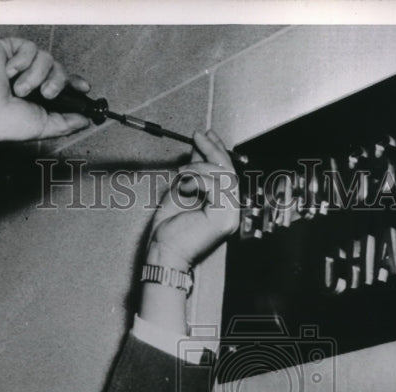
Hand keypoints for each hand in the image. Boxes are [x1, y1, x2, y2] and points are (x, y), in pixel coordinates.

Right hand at [0, 38, 91, 162]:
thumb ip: (67, 123)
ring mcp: (20, 63)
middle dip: (57, 82)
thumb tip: (85, 120)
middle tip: (46, 94)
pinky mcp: (9, 48)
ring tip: (19, 89)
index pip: (63, 82)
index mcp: (40, 95)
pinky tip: (9, 73)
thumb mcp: (44, 126)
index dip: (75, 82)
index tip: (84, 88)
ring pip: (46, 57)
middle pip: (59, 68)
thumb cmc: (6, 122)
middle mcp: (32, 77)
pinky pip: (30, 47)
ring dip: (35, 76)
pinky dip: (22, 62)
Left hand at [144, 130, 241, 272]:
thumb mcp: (182, 191)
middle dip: (213, 150)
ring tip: (182, 171)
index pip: (227, 173)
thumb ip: (193, 173)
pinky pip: (216, 186)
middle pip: (229, 171)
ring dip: (200, 167)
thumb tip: (197, 151)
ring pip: (224, 176)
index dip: (218, 151)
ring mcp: (230, 216)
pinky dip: (198, 179)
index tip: (206, 135)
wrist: (164, 252)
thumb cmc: (170, 230)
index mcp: (223, 206)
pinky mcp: (223, 218)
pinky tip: (185, 182)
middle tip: (198, 136)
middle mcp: (231, 211)